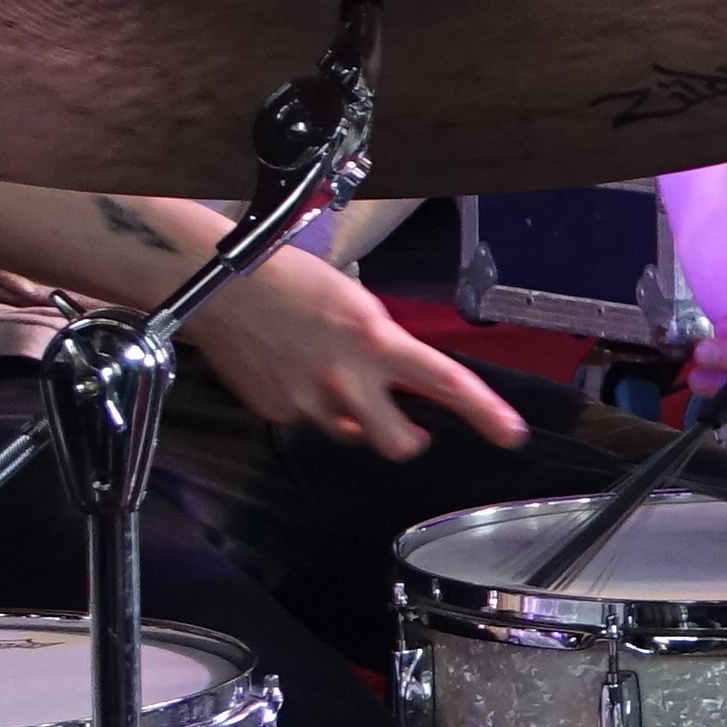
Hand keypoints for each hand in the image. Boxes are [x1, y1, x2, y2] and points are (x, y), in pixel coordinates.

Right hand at [186, 251, 529, 458]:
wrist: (216, 287)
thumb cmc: (288, 282)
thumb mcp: (356, 303)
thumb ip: (385, 346)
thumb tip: (404, 376)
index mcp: (376, 341)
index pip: (445, 382)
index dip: (484, 412)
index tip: (510, 433)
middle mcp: (347, 379)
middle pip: (399, 443)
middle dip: (407, 438)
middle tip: (406, 423)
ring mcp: (309, 401)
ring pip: (351, 433)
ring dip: (353, 417)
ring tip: (330, 377)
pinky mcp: (276, 412)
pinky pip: (307, 422)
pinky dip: (309, 405)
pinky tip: (293, 372)